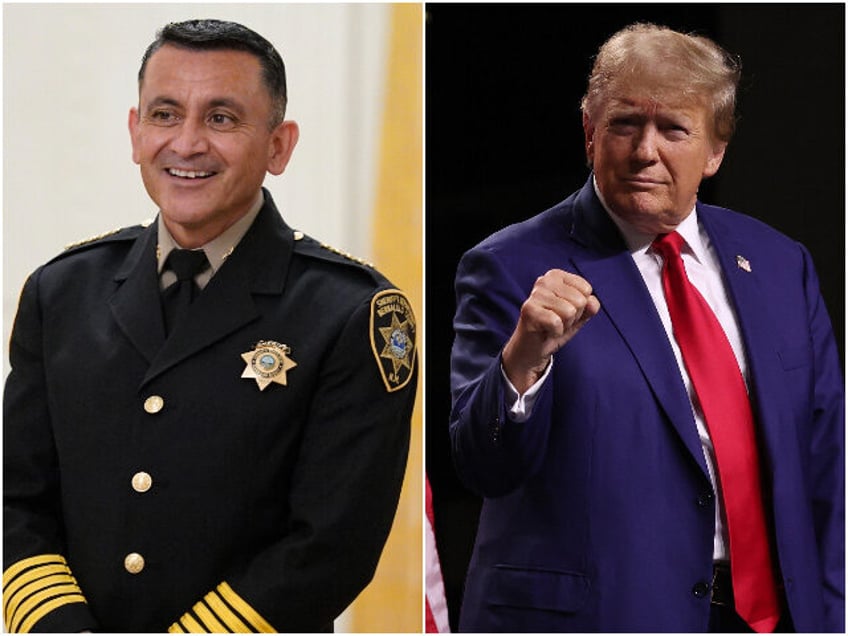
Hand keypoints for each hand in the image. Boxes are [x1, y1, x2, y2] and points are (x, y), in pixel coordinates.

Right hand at [502, 269, 599, 392]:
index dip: (581, 307)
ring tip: (551, 325)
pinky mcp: (528, 309)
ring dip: (564, 325)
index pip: (586, 290)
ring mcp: (535, 294)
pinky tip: (546, 331)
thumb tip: (592, 302)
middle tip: (558, 321)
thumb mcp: (578, 316)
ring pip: (569, 311)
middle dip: (573, 317)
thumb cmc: (555, 328)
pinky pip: (556, 322)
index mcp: (556, 276)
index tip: (565, 312)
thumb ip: (590, 307)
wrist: (533, 348)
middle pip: (579, 300)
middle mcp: (544, 281)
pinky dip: (555, 332)